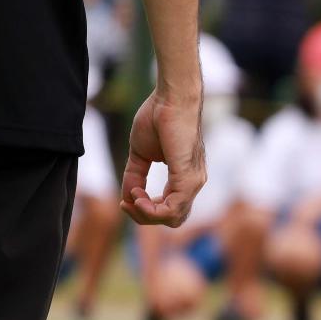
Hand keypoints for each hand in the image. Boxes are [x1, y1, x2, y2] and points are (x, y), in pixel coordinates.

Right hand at [122, 89, 204, 226]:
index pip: (170, 210)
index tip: (126, 199)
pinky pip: (173, 207)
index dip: (145, 211)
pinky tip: (138, 196)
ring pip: (173, 218)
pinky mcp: (188, 177)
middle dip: (145, 217)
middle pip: (173, 220)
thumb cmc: (158, 119)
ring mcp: (193, 182)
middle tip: (127, 202)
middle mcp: (192, 183)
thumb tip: (127, 198)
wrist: (170, 99)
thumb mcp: (141, 154)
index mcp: (183, 179)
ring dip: (146, 213)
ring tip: (133, 196)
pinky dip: (151, 208)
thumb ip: (135, 176)